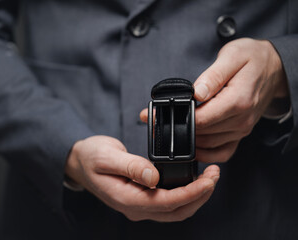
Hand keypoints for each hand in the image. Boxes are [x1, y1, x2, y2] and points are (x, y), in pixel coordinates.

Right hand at [65, 135, 219, 221]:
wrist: (80, 162)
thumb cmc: (90, 157)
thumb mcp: (106, 157)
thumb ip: (130, 166)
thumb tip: (154, 177)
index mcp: (126, 199)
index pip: (167, 202)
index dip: (191, 192)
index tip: (209, 179)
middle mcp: (135, 208)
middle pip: (177, 211)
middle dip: (201, 195)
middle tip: (215, 174)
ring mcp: (139, 206)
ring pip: (176, 211)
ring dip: (196, 197)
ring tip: (209, 177)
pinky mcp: (143, 199)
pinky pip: (169, 204)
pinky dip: (186, 195)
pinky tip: (193, 181)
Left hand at [140, 38, 287, 162]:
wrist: (274, 68)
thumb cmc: (252, 59)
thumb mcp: (232, 56)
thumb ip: (213, 76)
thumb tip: (196, 93)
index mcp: (238, 100)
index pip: (202, 119)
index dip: (177, 118)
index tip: (157, 114)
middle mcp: (241, 119)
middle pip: (202, 133)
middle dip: (176, 128)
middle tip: (154, 120)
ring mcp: (241, 129)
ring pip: (208, 145)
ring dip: (187, 140)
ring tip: (168, 128)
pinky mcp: (240, 134)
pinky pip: (222, 153)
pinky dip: (205, 153)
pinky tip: (191, 146)